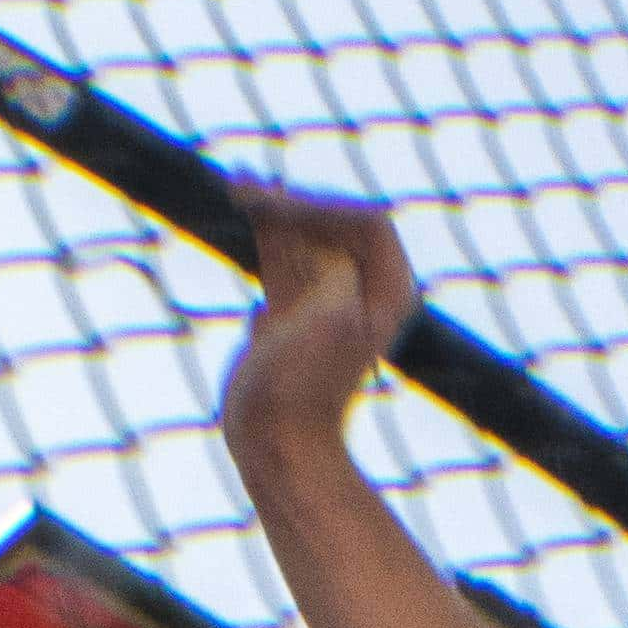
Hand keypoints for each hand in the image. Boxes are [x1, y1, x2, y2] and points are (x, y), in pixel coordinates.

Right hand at [217, 182, 416, 464]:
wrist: (277, 444)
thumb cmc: (304, 388)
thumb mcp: (329, 320)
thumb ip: (333, 274)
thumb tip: (325, 261)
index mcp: (389, 294)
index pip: (366, 223)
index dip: (322, 207)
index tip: (278, 212)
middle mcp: (361, 292)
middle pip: (331, 224)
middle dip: (291, 203)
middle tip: (245, 189)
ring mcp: (324, 301)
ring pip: (303, 237)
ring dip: (272, 208)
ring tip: (238, 183)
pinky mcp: (290, 314)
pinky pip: (281, 255)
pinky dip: (263, 230)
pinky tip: (241, 204)